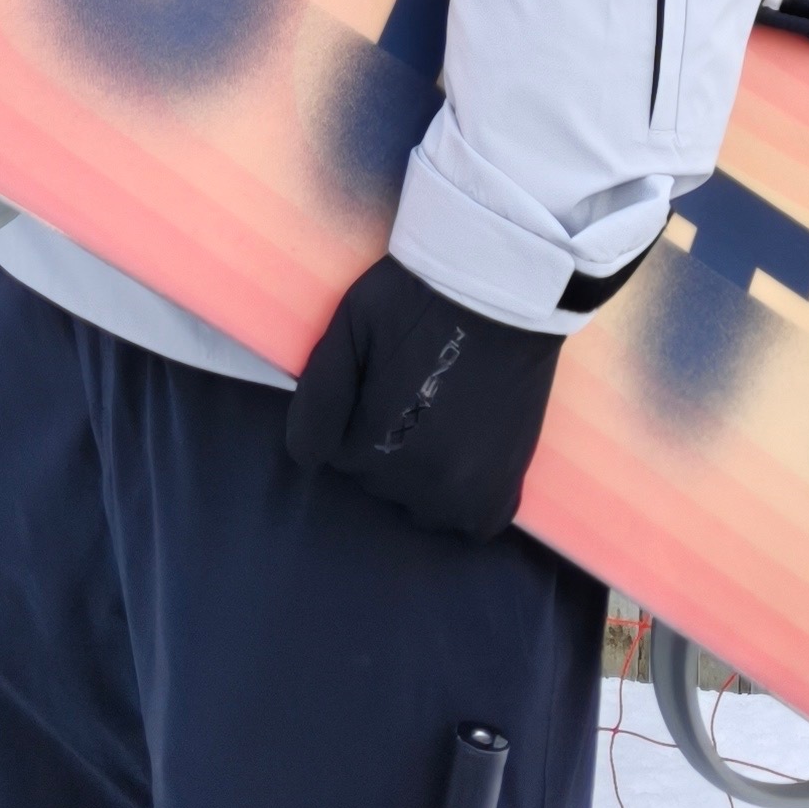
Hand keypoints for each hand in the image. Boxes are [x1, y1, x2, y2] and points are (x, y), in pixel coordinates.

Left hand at [284, 253, 561, 540]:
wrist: (501, 285)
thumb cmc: (416, 299)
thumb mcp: (347, 330)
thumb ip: (317, 398)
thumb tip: (305, 458)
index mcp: (371, 443)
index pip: (339, 455)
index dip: (355, 415)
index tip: (379, 381)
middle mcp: (418, 479)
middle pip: (380, 481)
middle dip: (387, 445)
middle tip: (415, 391)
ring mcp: (466, 490)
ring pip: (422, 506)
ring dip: (424, 474)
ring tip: (442, 419)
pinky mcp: (504, 487)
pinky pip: (472, 522)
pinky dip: (465, 498)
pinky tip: (467, 456)